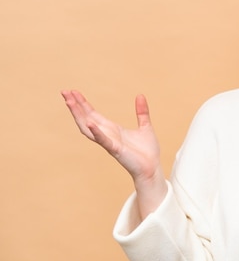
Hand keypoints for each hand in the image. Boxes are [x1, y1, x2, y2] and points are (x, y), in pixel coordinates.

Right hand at [61, 90, 166, 217]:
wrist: (152, 168)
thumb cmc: (146, 151)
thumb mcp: (145, 126)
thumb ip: (141, 112)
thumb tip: (140, 95)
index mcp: (112, 129)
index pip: (93, 114)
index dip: (83, 103)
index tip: (73, 92)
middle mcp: (107, 135)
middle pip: (86, 118)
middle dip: (75, 106)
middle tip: (64, 92)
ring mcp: (109, 143)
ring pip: (88, 128)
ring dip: (78, 115)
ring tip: (69, 103)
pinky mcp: (115, 150)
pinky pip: (103, 140)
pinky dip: (96, 131)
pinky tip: (89, 122)